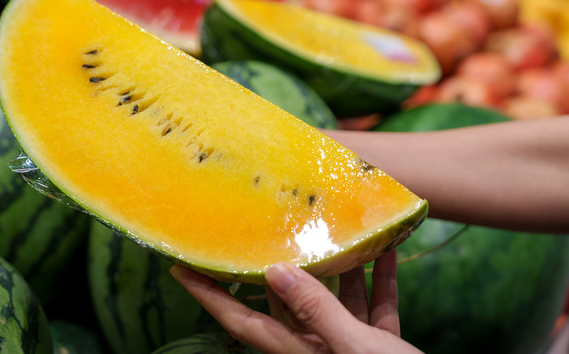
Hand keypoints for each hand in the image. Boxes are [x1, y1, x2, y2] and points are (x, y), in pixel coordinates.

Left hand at [169, 249, 422, 353]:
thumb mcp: (353, 347)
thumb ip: (317, 309)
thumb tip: (276, 271)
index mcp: (299, 350)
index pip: (241, 319)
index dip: (208, 295)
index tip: (181, 267)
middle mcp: (316, 346)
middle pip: (286, 300)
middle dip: (279, 265)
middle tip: (266, 227)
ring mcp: (346, 345)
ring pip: (334, 298)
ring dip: (339, 266)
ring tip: (336, 229)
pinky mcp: (376, 345)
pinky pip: (372, 307)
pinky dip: (378, 281)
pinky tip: (386, 254)